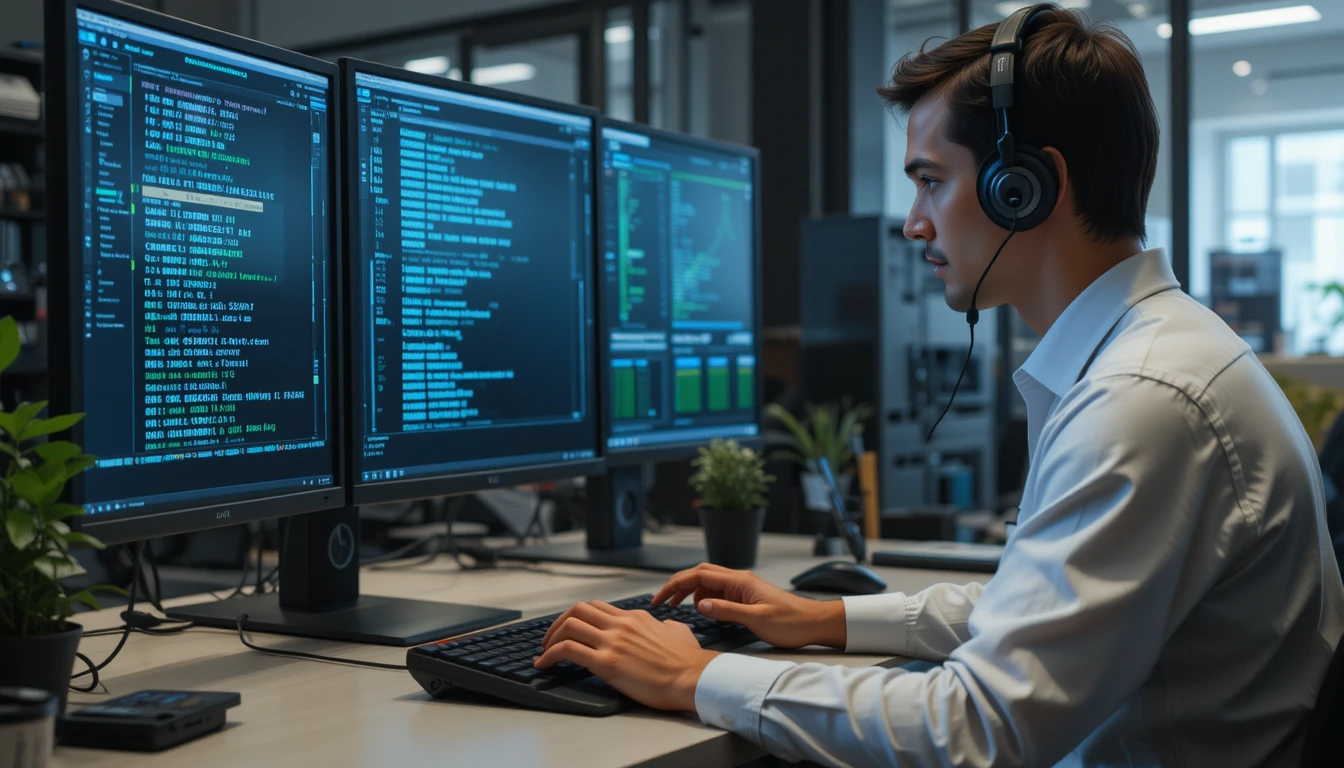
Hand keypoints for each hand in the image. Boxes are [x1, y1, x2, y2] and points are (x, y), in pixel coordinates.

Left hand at [538, 600, 717, 711]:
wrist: (694, 678)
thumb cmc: (689, 662)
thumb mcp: (679, 632)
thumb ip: (668, 626)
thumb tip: (668, 626)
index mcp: (635, 617)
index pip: (597, 607)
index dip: (578, 617)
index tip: (569, 630)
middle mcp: (621, 624)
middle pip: (578, 610)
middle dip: (558, 623)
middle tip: (550, 639)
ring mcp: (613, 641)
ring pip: (569, 625)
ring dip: (550, 638)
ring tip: (544, 653)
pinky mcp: (607, 662)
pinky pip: (568, 650)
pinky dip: (550, 655)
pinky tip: (544, 665)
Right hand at [652, 563, 845, 649]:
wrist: (813, 623)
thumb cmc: (791, 622)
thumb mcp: (757, 620)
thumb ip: (727, 611)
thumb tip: (699, 605)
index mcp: (739, 581)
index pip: (698, 575)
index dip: (675, 584)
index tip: (659, 598)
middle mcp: (738, 579)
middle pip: (700, 574)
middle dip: (677, 585)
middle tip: (661, 602)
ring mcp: (742, 587)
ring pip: (707, 582)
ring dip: (689, 592)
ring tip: (675, 608)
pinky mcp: (745, 596)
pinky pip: (718, 592)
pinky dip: (703, 598)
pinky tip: (700, 610)